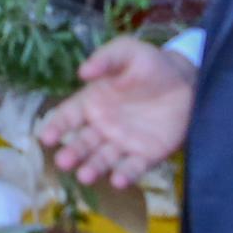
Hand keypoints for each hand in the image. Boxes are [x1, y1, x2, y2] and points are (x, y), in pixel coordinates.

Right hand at [42, 34, 193, 188]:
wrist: (187, 81)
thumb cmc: (151, 65)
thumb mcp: (128, 52)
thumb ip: (106, 58)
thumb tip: (82, 72)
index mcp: (93, 102)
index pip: (68, 116)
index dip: (56, 127)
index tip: (46, 138)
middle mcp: (103, 126)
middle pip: (82, 143)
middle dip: (72, 153)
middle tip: (63, 162)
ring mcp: (123, 142)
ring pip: (103, 158)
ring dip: (93, 168)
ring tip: (85, 176)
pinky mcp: (146, 155)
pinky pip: (133, 167)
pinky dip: (125, 175)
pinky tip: (118, 181)